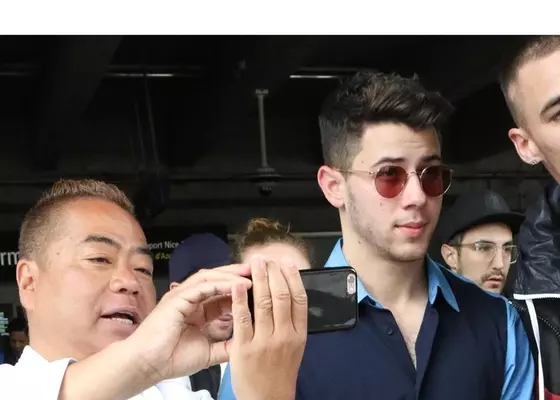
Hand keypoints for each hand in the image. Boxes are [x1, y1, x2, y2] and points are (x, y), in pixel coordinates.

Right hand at [128, 263, 252, 383]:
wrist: (148, 365)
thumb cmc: (172, 359)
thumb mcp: (209, 352)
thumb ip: (227, 346)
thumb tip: (248, 345)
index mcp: (199, 309)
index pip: (224, 292)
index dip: (242, 288)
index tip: (263, 287)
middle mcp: (191, 298)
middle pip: (218, 279)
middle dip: (239, 274)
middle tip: (261, 272)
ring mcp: (183, 295)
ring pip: (211, 277)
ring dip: (232, 275)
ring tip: (251, 275)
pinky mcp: (176, 297)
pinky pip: (202, 286)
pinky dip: (220, 283)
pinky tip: (236, 284)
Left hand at [229, 256, 307, 399]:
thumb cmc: (279, 372)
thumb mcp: (294, 347)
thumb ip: (290, 323)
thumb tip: (286, 293)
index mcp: (299, 334)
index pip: (300, 299)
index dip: (293, 278)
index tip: (285, 262)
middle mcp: (285, 336)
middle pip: (281, 296)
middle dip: (273, 273)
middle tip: (265, 258)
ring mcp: (265, 342)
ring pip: (263, 303)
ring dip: (258, 279)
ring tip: (254, 263)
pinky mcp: (245, 349)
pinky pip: (242, 319)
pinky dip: (239, 299)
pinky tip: (236, 285)